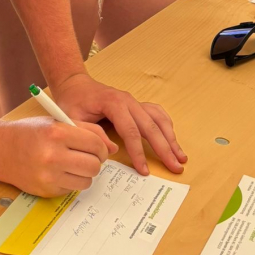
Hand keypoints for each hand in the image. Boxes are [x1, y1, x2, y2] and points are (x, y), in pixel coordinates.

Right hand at [0, 117, 117, 196]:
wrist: (0, 149)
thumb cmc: (30, 133)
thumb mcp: (56, 122)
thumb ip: (86, 130)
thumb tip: (112, 148)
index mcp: (57, 132)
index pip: (96, 144)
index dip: (102, 148)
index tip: (98, 149)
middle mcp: (53, 155)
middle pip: (94, 165)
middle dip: (95, 162)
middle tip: (87, 157)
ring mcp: (49, 175)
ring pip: (87, 180)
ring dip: (85, 174)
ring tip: (73, 165)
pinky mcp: (47, 190)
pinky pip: (73, 189)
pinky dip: (72, 182)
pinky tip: (59, 172)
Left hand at [52, 72, 186, 175]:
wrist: (74, 84)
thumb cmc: (72, 101)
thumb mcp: (73, 118)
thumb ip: (89, 133)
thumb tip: (111, 149)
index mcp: (113, 103)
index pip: (130, 131)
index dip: (138, 152)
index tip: (144, 170)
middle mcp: (128, 101)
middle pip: (150, 126)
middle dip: (164, 148)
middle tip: (175, 167)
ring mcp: (135, 102)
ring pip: (158, 120)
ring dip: (171, 139)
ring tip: (181, 157)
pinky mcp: (137, 105)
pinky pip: (156, 113)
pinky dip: (167, 126)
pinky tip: (172, 139)